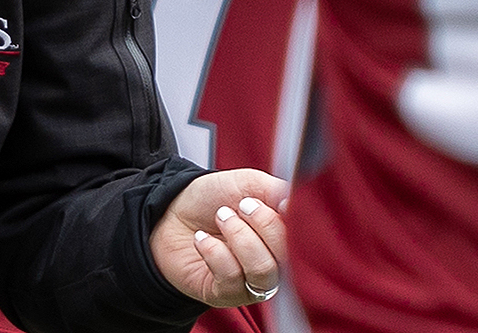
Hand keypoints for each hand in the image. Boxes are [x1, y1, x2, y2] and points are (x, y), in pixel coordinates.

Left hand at [149, 168, 288, 307]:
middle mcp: (274, 263)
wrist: (171, 210)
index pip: (306, 241)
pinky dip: (215, 252)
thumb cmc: (212, 198)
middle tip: (240, 206)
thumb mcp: (248, 183)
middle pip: (289, 258)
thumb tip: (295, 204)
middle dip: (263, 225)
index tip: (268, 201)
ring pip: (263, 271)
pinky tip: (202, 238)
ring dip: (238, 237)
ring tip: (221, 217)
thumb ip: (277, 191)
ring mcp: (252, 282)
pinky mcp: (227, 294)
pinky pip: (232, 279)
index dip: (289, 221)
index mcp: (285, 238)